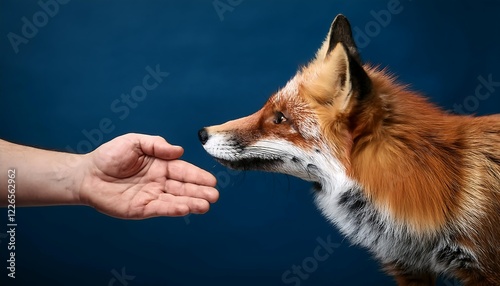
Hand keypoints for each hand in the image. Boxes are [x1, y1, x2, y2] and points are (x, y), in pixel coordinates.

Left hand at [79, 133, 217, 218]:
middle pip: (184, 187)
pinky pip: (160, 208)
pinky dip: (173, 209)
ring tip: (206, 205)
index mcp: (161, 165)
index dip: (197, 175)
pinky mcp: (141, 208)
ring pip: (176, 200)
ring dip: (191, 203)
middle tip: (214, 196)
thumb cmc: (109, 156)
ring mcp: (152, 196)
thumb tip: (178, 150)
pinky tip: (185, 209)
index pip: (183, 171)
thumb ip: (156, 145)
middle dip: (200, 191)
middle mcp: (160, 182)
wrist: (87, 174)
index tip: (212, 180)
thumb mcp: (134, 142)